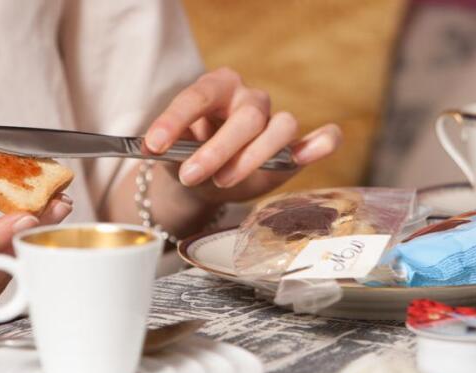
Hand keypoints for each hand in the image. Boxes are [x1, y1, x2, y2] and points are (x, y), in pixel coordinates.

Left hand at [145, 67, 341, 203]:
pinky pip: (319, 138)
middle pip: (245, 116)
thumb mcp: (170, 155)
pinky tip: (320, 145)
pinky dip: (321, 142)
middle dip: (217, 149)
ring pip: (279, 127)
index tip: (154, 146)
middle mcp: (247, 98)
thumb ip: (167, 151)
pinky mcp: (292, 147)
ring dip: (252, 157)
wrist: (203, 180)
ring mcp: (273, 120)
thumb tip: (155, 149)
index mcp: (216, 87)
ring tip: (223, 181)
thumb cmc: (186, 159)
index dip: (175, 120)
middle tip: (191, 175)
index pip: (198, 96)